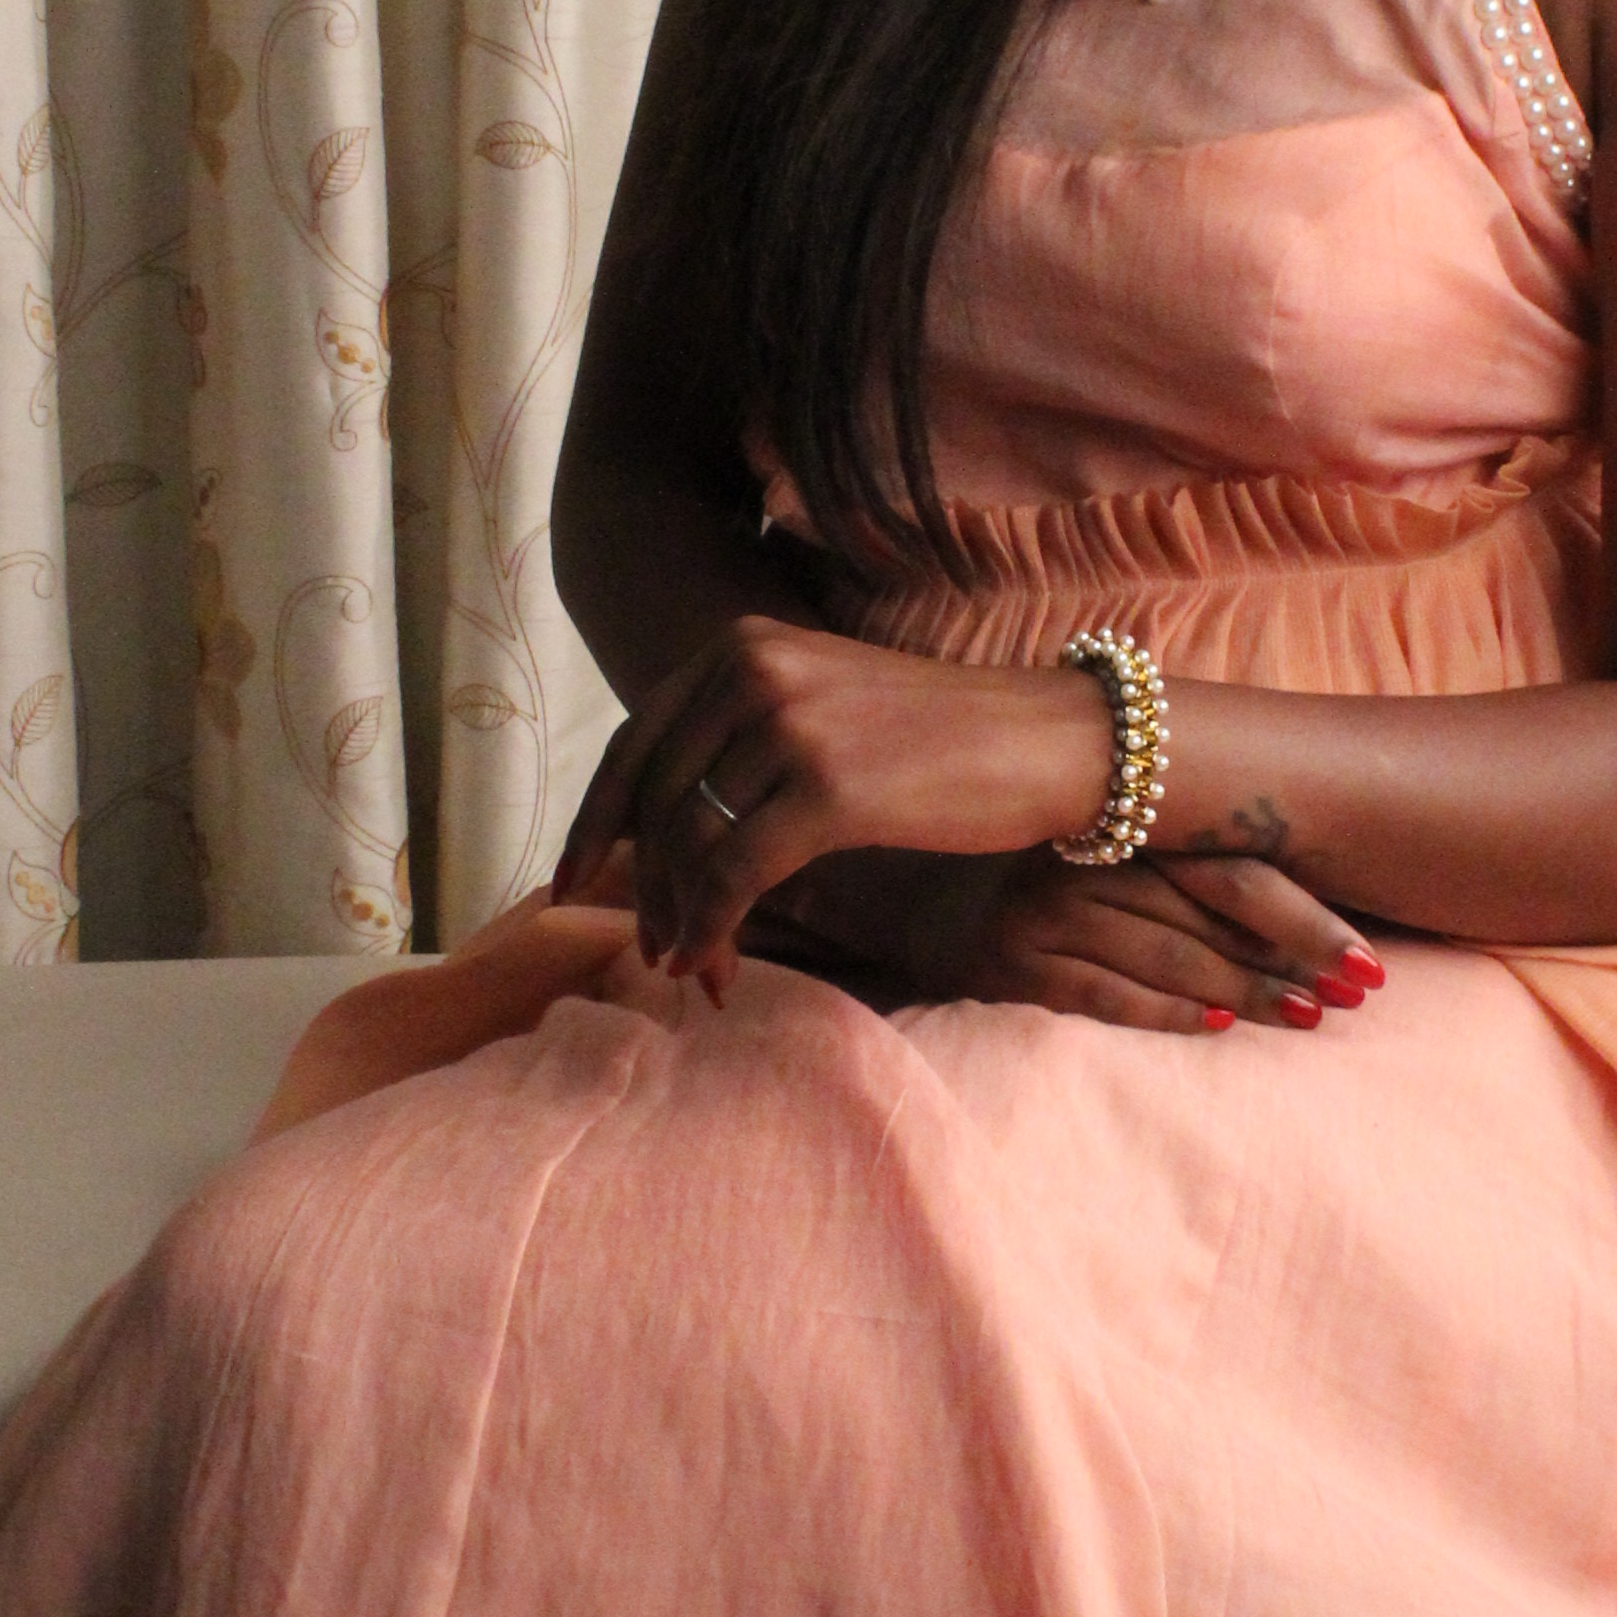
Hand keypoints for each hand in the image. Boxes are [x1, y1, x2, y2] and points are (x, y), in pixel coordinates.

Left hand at [558, 613, 1116, 972]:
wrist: (1048, 740)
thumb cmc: (940, 743)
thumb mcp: (822, 710)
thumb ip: (740, 744)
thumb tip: (656, 833)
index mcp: (740, 648)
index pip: (635, 743)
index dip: (593, 823)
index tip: (568, 885)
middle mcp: (752, 671)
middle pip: (653, 801)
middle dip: (642, 889)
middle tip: (653, 951)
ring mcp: (787, 725)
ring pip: (686, 843)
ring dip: (680, 921)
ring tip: (694, 969)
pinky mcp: (825, 787)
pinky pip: (732, 874)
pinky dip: (709, 928)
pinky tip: (712, 965)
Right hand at [930, 850, 1383, 1036]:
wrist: (928, 898)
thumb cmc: (1058, 878)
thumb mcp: (1119, 846)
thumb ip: (1196, 853)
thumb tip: (1319, 901)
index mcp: (1128, 822)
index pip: (1233, 867)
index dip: (1306, 915)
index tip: (1366, 960)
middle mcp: (1089, 862)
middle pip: (1211, 912)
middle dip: (1292, 957)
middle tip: (1357, 994)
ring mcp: (1048, 913)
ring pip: (1167, 955)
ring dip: (1244, 992)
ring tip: (1305, 1017)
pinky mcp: (1016, 966)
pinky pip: (1107, 996)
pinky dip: (1167, 1013)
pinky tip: (1219, 1031)